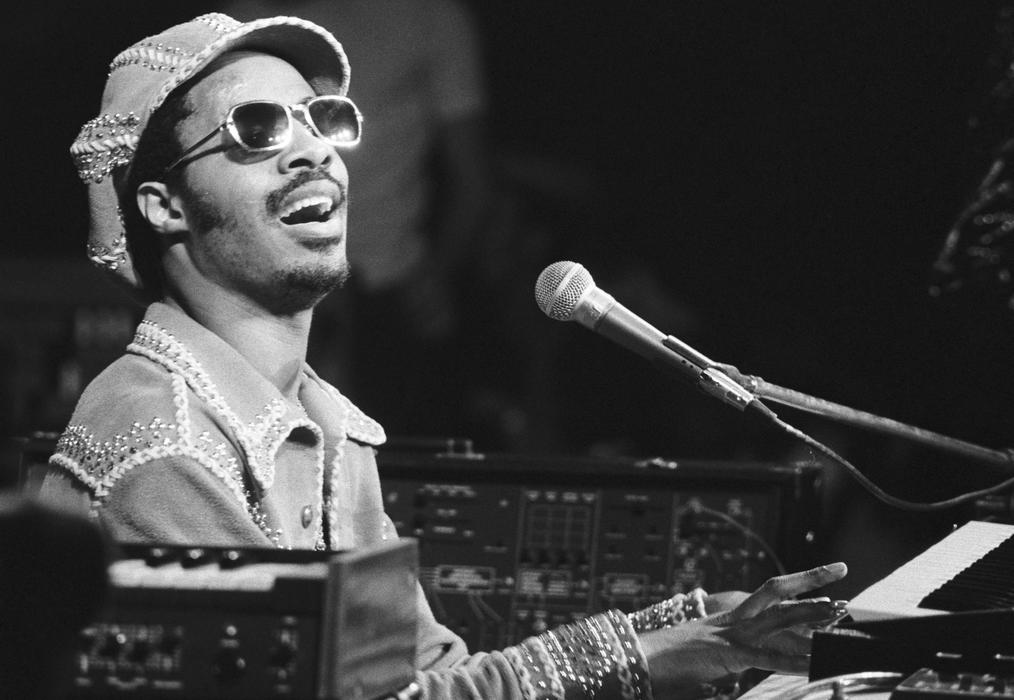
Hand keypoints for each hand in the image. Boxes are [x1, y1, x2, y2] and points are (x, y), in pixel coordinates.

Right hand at [640, 562, 847, 697]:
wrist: (637, 660)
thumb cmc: (664, 667)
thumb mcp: (704, 664)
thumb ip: (725, 667)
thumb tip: (733, 678)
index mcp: (728, 621)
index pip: (769, 599)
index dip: (797, 588)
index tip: (823, 585)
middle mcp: (732, 620)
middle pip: (777, 591)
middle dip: (810, 578)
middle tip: (841, 567)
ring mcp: (730, 634)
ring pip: (777, 616)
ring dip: (810, 613)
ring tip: (839, 609)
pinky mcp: (727, 654)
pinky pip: (767, 656)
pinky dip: (793, 661)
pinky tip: (816, 663)